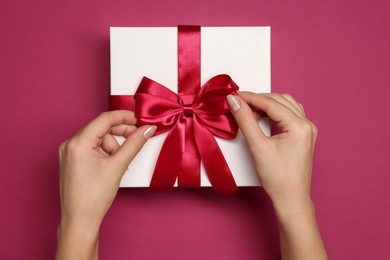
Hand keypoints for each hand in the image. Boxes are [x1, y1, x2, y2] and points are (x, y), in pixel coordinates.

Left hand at [56, 110, 155, 259]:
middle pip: (101, 129)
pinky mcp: (72, 161)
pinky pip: (92, 148)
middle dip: (120, 134)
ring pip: (98, 139)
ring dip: (113, 147)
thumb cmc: (93, 198)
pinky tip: (111, 165)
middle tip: (137, 137)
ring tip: (118, 165)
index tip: (139, 119)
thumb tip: (147, 130)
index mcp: (77, 143)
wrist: (80, 221)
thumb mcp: (118, 166)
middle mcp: (70, 145)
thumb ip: (134, 144)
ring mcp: (69, 153)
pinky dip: (105, 153)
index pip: (104, 119)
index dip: (124, 117)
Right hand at [227, 92, 316, 208]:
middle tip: (239, 105)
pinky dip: (275, 112)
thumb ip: (245, 121)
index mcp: (299, 127)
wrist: (290, 199)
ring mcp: (307, 130)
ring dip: (267, 105)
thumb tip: (235, 102)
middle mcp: (307, 125)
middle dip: (258, 100)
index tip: (234, 96)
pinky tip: (262, 118)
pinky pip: (289, 114)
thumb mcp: (258, 147)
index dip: (250, 97)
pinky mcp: (304, 136)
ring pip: (285, 105)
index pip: (271, 103)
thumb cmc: (278, 179)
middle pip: (279, 100)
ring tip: (249, 112)